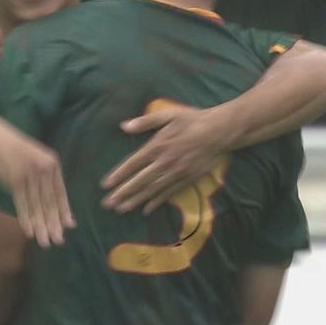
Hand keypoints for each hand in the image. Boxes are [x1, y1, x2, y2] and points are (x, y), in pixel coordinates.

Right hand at [0, 117, 73, 247]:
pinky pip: (23, 204)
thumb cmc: (14, 152)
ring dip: (41, 227)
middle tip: (58, 241)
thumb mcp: (35, 160)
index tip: (69, 227)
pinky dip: (26, 219)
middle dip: (54, 224)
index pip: (61, 193)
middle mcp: (45, 169)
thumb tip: (54, 200)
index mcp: (53, 164)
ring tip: (45, 242)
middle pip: (51, 202)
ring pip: (38, 206)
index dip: (64, 211)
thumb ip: (45, 177)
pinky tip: (30, 232)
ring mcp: (31, 174)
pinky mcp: (16, 179)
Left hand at [101, 101, 237, 214]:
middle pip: (140, 180)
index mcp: (158, 145)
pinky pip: (169, 193)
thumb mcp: (169, 114)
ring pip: (153, 190)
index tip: (106, 185)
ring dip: (136, 200)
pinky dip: (157, 202)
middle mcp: (164, 162)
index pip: (133, 164)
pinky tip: (146, 209)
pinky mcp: (188, 179)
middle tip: (108, 204)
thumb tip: (124, 126)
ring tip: (122, 209)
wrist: (220, 131)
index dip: (119, 175)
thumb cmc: (193, 120)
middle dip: (123, 193)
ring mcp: (176, 173)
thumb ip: (146, 121)